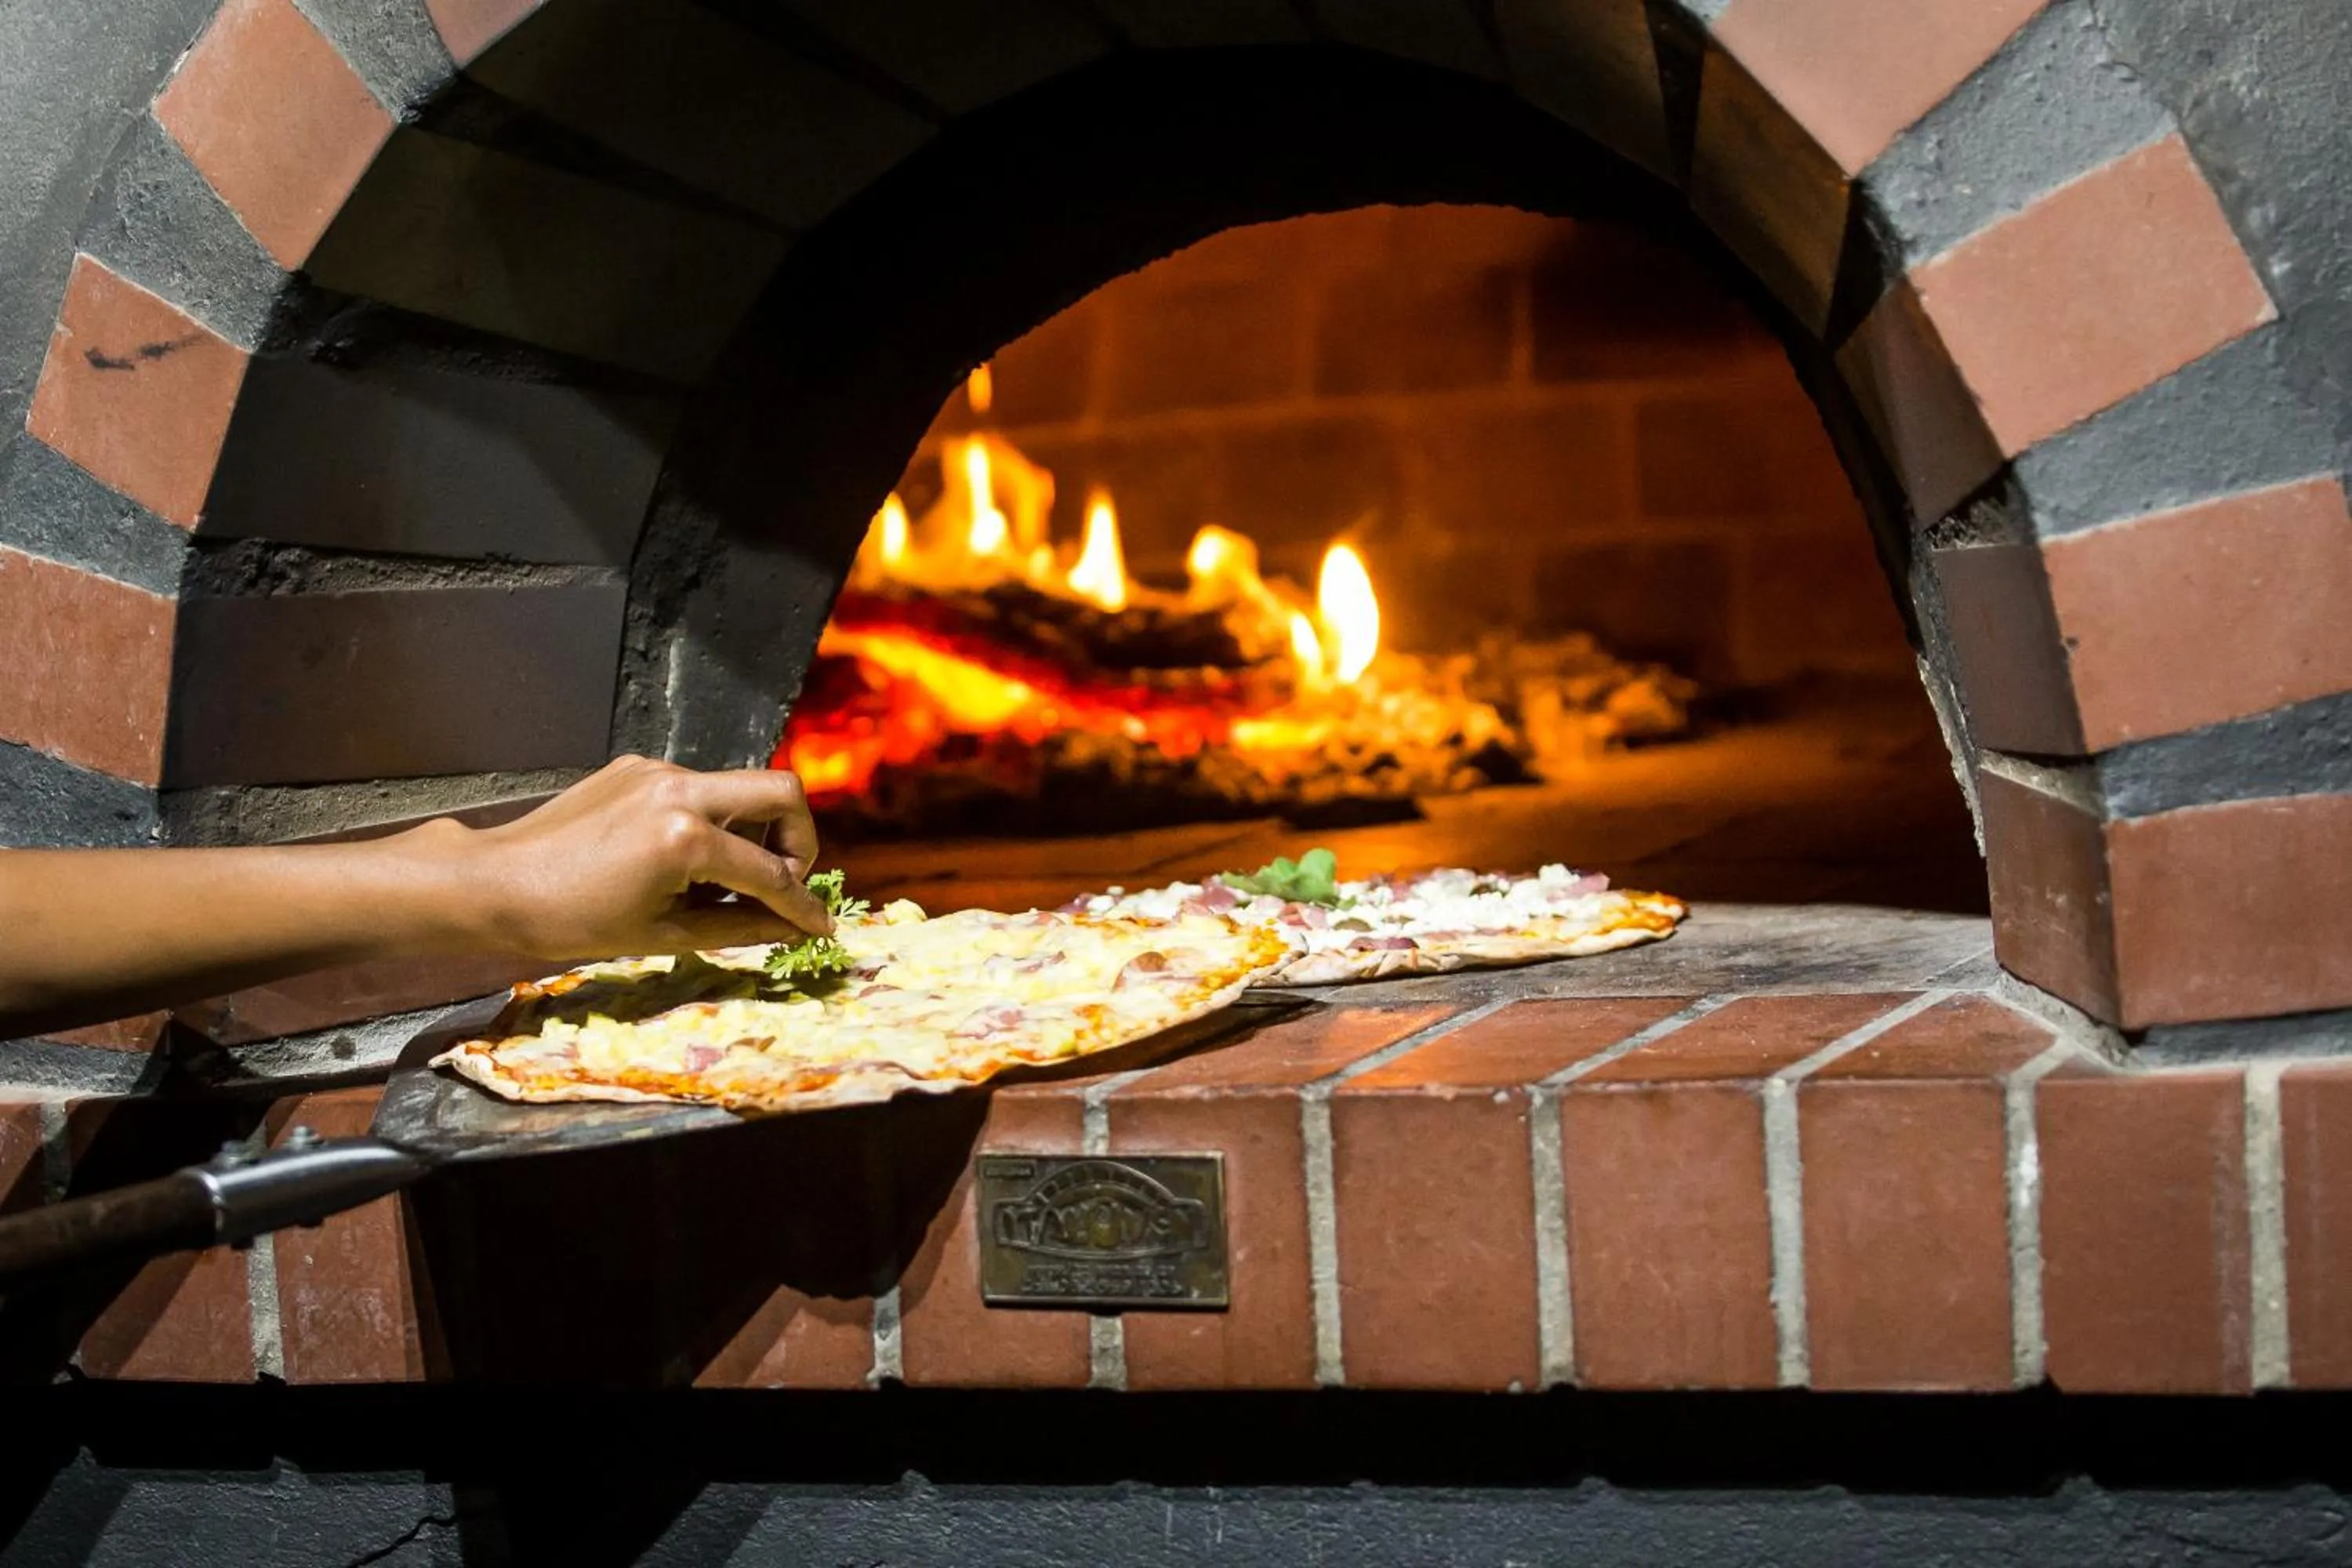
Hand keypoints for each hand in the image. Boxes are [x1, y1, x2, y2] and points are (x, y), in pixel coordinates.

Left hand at [449, 756, 831, 959]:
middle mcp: (679, 789)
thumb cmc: (572, 921)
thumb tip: (793, 927)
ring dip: (753, 829)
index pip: (771, 872)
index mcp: (685, 838)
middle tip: (784, 879)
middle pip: (782, 792)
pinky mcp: (639, 767)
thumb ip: (740, 926)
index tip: (822, 925)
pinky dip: (711, 820)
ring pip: (741, 786)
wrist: (495, 884)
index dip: (802, 904)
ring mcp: (658, 771)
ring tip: (725, 878)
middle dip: (801, 839)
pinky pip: (699, 788)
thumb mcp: (665, 936)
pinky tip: (681, 858)